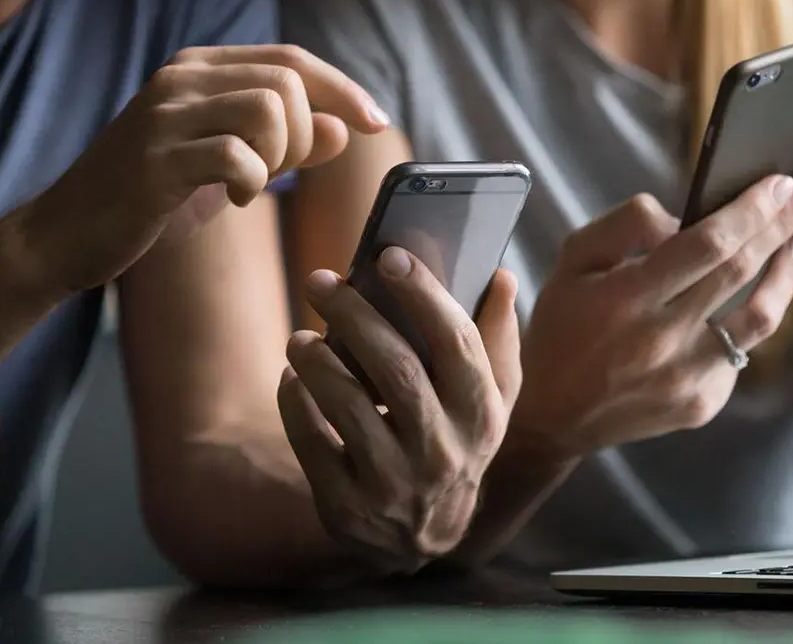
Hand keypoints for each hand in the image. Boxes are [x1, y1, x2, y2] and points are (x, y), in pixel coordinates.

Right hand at [17, 45, 388, 291]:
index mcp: (198, 69)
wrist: (65, 235)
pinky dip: (251, 182)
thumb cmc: (151, 201)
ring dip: (279, 155)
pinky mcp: (155, 158)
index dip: (342, 89)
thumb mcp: (226, 167)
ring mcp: (164, 114)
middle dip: (303, 135)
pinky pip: (236, 154)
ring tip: (250, 185)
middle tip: (276, 173)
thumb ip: (284, 145)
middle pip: (288, 81)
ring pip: (268, 107)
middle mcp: (180, 77)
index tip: (376, 123)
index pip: (291, 59)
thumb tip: (342, 128)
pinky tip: (232, 200)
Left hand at [278, 248, 520, 573]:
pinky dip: (296, 404)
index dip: (424, 295)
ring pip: (349, 406)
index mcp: (481, 413)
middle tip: (320, 280)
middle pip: (396, 369)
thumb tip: (500, 276)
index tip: (388, 256)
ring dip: (317, 362)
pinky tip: (292, 377)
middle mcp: (444, 449)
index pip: (457, 343)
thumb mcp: (490, 399)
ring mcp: (395, 482)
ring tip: (300, 337)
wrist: (427, 537)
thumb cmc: (458, 442)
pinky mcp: (349, 505)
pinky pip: (312, 443)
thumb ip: (497, 338)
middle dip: (355, 316)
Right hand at [511, 179, 792, 460]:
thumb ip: (626, 225)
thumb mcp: (573, 260)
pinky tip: (747, 298)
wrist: (553, 413)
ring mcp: (687, 377)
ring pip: (762, 317)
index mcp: (625, 298)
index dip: (751, 210)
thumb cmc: (562, 327)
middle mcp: (661, 339)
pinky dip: (748, 318)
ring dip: (786, 274)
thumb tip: (684, 220)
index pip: (707, 243)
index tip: (779, 183)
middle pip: (741, 271)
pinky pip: (740, 352)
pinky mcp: (703, 403)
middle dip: (781, 227)